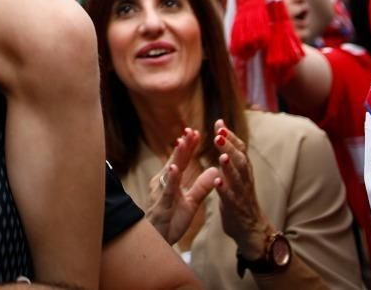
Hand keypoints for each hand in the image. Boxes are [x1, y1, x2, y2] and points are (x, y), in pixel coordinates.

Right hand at [146, 127, 221, 244]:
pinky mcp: (162, 203)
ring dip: (176, 156)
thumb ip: (202, 186)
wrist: (156, 240)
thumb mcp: (191, 202)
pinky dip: (171, 178)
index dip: (188, 147)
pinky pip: (167, 189)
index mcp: (171, 180)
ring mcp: (162, 191)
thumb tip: (214, 170)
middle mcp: (164, 182)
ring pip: (170, 171)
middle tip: (191, 130)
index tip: (196, 132)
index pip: (181, 160)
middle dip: (183, 145)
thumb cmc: (171, 219)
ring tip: (183, 142)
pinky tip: (174, 168)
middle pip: (176, 160)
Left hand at [213, 120, 272, 258]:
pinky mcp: (236, 208)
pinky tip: (217, 181)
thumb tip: (220, 131)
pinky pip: (231, 198)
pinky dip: (224, 189)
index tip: (218, 122)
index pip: (240, 149)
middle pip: (240, 160)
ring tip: (221, 156)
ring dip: (229, 167)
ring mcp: (242, 194)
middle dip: (230, 147)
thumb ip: (230, 154)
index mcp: (244, 171)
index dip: (231, 136)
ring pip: (238, 179)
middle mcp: (245, 180)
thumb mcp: (237, 174)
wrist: (251, 229)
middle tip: (218, 135)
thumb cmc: (240, 198)